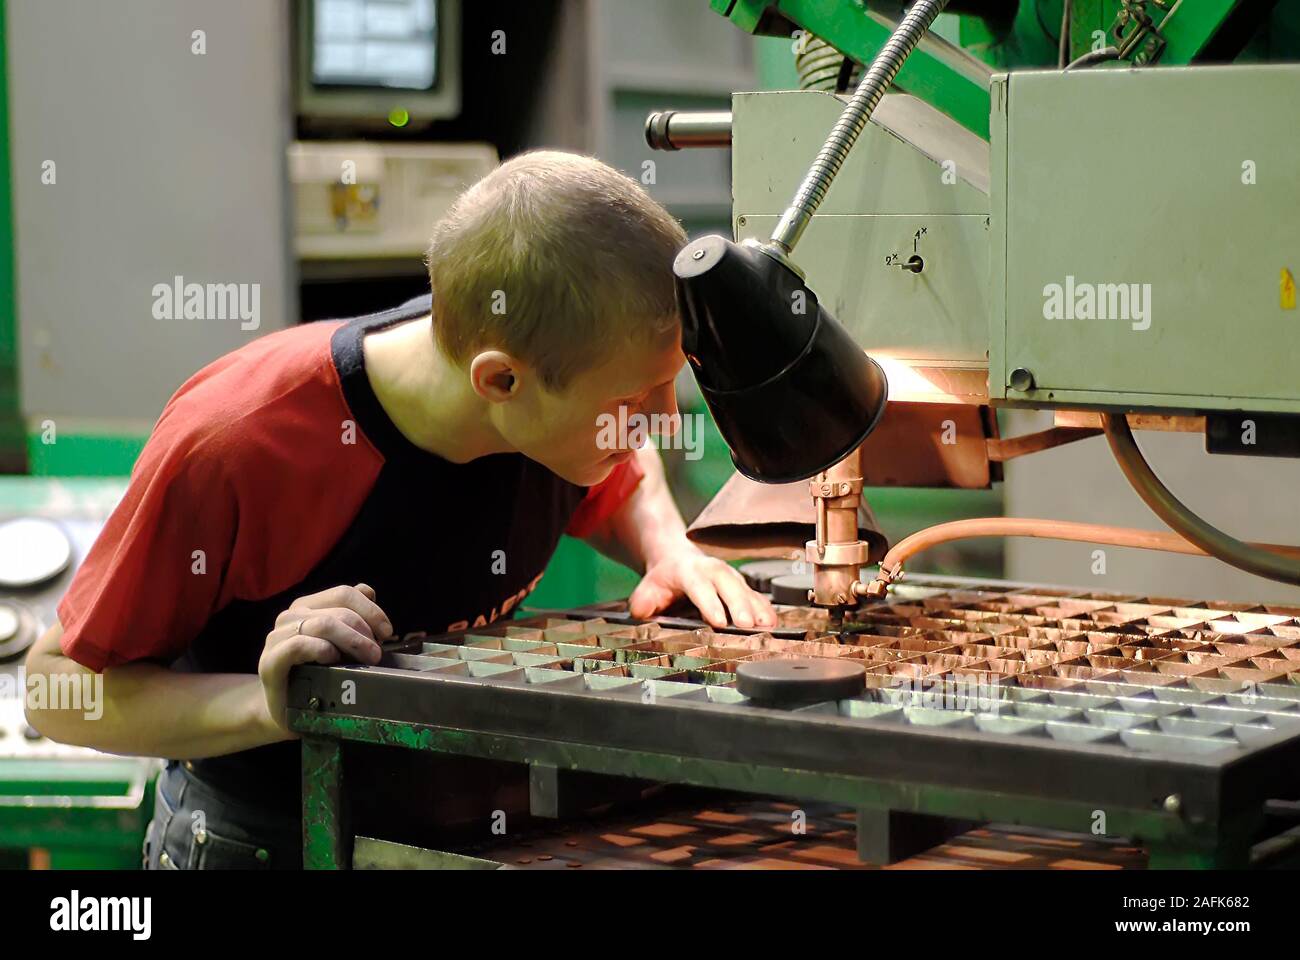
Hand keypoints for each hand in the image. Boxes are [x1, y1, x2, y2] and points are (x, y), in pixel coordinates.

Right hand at [258, 583, 392, 731]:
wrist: (284, 710)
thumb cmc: (316, 675)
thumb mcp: (338, 644)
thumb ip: (350, 615)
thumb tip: (368, 591)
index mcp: (307, 607)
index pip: (344, 593)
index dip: (371, 610)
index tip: (386, 632)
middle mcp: (290, 617)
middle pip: (338, 610)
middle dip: (365, 632)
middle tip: (377, 655)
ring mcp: (277, 638)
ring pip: (322, 624)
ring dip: (352, 641)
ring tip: (366, 660)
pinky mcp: (270, 661)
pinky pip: (299, 645)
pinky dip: (322, 650)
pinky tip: (334, 661)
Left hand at [629, 543, 776, 629]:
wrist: (677, 558)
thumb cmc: (664, 579)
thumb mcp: (647, 589)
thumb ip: (643, 602)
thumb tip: (642, 612)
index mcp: (688, 570)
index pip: (699, 586)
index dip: (710, 603)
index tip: (719, 621)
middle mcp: (713, 571)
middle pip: (729, 586)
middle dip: (739, 606)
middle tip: (747, 625)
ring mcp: (730, 577)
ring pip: (746, 590)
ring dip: (757, 608)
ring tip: (767, 626)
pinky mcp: (742, 586)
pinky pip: (756, 596)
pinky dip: (765, 609)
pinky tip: (773, 623)